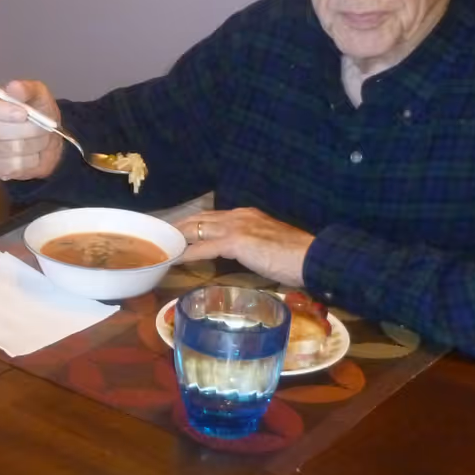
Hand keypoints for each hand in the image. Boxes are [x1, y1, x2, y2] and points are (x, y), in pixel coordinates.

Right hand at [0, 79, 61, 181]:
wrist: (46, 139)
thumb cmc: (37, 111)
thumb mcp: (38, 94)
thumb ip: (27, 89)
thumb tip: (14, 87)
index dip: (0, 110)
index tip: (23, 113)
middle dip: (27, 129)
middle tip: (45, 127)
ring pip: (10, 149)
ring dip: (35, 144)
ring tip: (42, 139)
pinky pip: (15, 166)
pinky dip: (33, 160)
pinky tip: (34, 152)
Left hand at [174, 207, 314, 288]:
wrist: (311, 257)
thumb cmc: (296, 257)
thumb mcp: (270, 245)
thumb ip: (255, 246)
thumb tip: (248, 256)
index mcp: (248, 215)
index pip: (214, 216)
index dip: (196, 223)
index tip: (183, 231)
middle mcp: (239, 216)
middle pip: (200, 219)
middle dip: (180, 226)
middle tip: (164, 236)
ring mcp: (236, 227)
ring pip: (198, 229)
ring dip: (178, 238)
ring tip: (163, 247)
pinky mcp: (235, 241)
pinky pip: (203, 248)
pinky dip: (187, 254)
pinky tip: (175, 260)